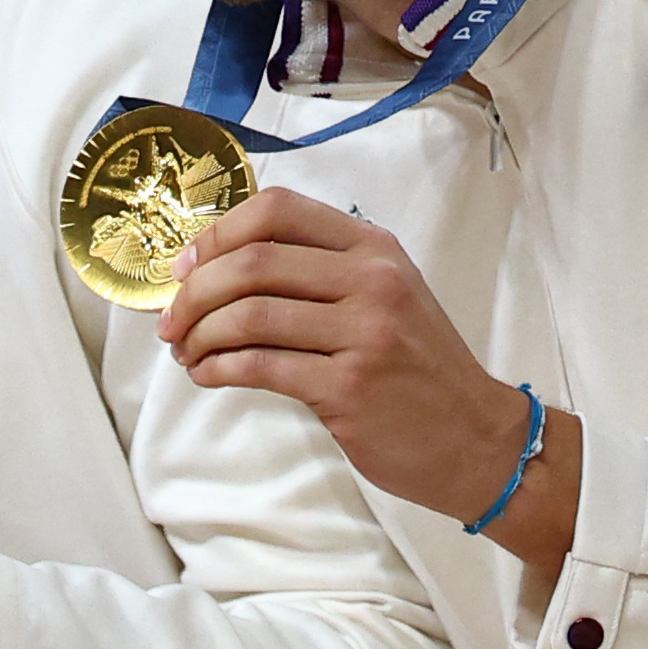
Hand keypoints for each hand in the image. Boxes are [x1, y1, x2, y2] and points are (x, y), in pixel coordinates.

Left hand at [164, 189, 567, 547]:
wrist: (475, 439)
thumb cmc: (419, 371)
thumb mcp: (387, 297)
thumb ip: (322, 273)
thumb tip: (221, 267)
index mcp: (374, 249)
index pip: (278, 209)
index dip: (218, 233)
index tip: (187, 265)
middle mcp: (372, 281)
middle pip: (252, 261)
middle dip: (193, 292)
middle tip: (172, 322)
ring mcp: (364, 334)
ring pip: (248, 315)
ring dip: (199, 335)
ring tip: (187, 354)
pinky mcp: (348, 387)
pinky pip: (258, 367)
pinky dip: (217, 370)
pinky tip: (208, 376)